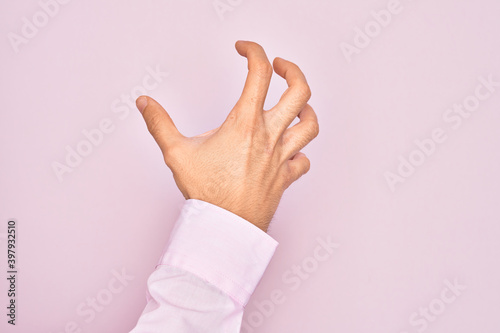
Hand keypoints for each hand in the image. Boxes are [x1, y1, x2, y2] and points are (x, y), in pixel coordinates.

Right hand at [135, 41, 318, 231]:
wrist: (226, 229)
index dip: (253, 51)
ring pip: (310, 124)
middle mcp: (269, 136)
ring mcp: (281, 157)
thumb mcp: (176, 154)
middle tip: (279, 66)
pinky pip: (303, 160)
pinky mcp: (285, 178)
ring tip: (296, 104)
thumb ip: (160, 124)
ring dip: (306, 108)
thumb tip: (145, 103)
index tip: (243, 49)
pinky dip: (300, 152)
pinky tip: (291, 152)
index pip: (259, 73)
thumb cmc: (206, 194)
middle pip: (299, 91)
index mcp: (245, 124)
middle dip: (293, 71)